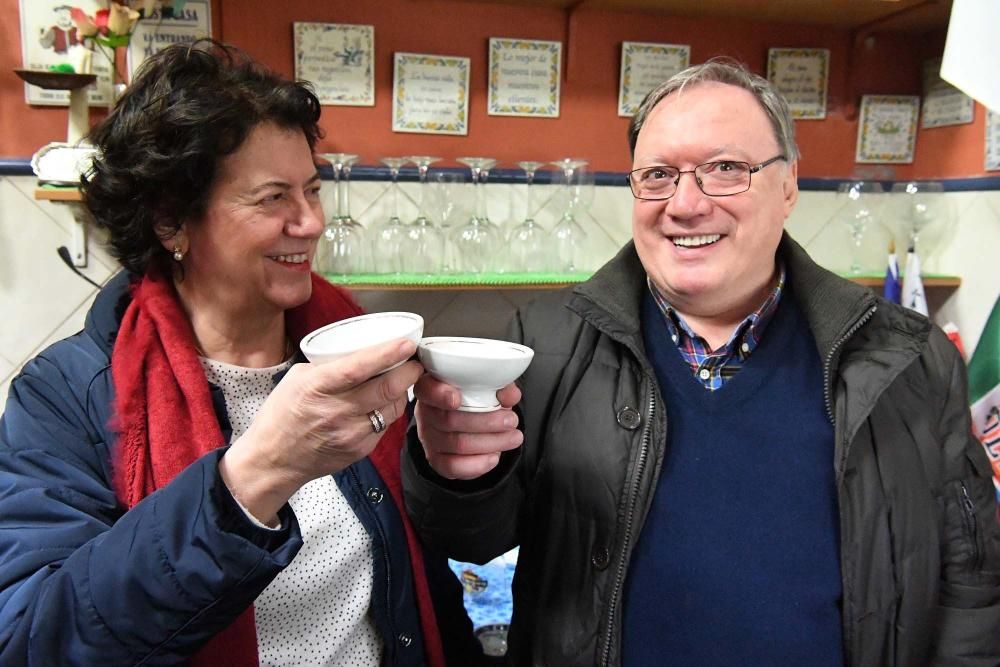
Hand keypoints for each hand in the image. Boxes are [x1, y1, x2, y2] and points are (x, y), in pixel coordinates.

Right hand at [220, 338, 422, 523]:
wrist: (274, 460)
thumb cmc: (282, 415)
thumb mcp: (297, 378)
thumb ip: (328, 365)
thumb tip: (360, 352)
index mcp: (318, 387)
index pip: (359, 368)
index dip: (388, 354)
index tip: (406, 344)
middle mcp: (337, 411)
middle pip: (387, 388)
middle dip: (408, 371)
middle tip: (414, 361)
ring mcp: (351, 433)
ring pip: (393, 407)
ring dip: (402, 391)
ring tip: (402, 379)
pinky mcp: (360, 449)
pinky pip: (386, 424)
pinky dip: (390, 410)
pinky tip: (384, 402)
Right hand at [413, 374, 522, 479]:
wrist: (467, 424)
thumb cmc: (474, 399)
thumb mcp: (487, 387)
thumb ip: (498, 387)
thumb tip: (510, 395)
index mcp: (432, 388)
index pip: (427, 390)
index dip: (439, 394)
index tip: (457, 398)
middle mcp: (426, 413)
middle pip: (450, 420)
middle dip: (486, 422)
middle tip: (511, 420)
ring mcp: (429, 438)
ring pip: (457, 444)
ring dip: (491, 442)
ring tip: (514, 437)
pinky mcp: (436, 460)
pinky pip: (453, 466)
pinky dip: (477, 464)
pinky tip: (494, 457)